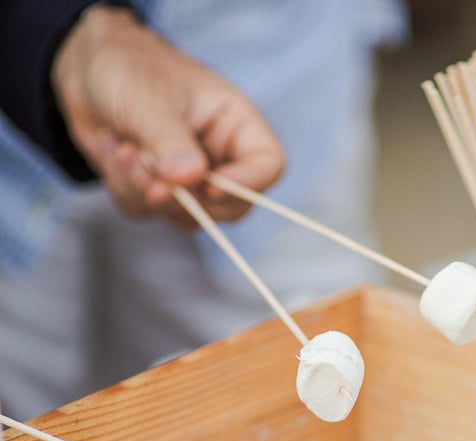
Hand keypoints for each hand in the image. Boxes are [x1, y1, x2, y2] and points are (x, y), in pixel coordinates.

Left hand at [51, 5, 284, 224]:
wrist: (85, 70)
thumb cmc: (127, 66)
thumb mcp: (149, 99)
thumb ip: (171, 142)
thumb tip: (191, 180)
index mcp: (234, 123)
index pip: (268, 164)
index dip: (246, 185)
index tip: (207, 186)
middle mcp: (220, 155)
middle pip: (231, 208)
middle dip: (185, 201)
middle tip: (153, 185)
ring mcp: (190, 179)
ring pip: (185, 216)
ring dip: (143, 189)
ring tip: (121, 147)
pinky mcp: (160, 191)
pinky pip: (149, 213)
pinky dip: (124, 187)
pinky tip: (114, 149)